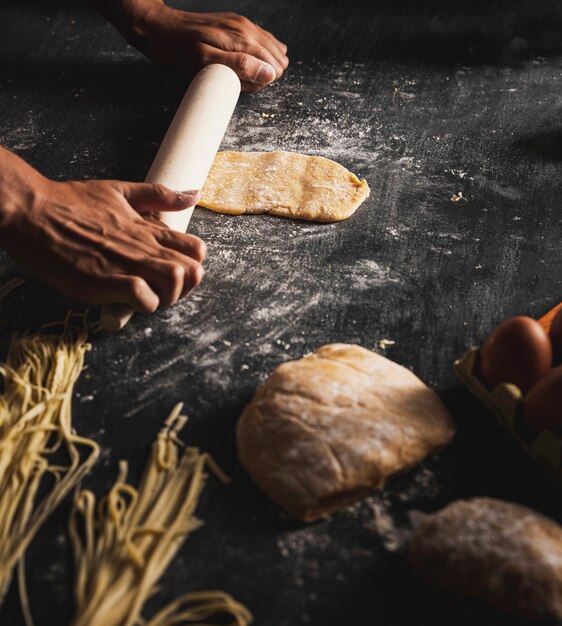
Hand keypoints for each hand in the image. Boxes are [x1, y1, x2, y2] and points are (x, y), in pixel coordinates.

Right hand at [0, 148, 205, 312]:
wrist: (30, 212)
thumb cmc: (69, 201)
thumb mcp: (119, 189)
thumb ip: (157, 195)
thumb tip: (193, 193)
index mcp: (147, 228)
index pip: (196, 249)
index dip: (194, 265)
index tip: (176, 271)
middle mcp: (143, 246)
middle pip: (192, 271)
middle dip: (186, 286)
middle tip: (165, 290)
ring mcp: (126, 263)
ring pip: (174, 283)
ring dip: (167, 297)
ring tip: (148, 297)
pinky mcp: (105, 281)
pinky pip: (142, 298)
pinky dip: (142, 305)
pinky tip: (128, 302)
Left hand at [102, 1, 288, 91]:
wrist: (156, 27)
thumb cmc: (177, 49)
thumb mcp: (205, 62)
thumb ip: (239, 66)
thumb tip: (269, 73)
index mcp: (241, 37)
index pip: (273, 66)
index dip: (260, 82)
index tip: (241, 86)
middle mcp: (245, 27)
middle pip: (275, 57)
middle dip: (262, 75)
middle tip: (236, 82)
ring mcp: (240, 24)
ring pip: (269, 49)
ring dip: (258, 67)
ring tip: (235, 74)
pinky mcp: (233, 25)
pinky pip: (258, 41)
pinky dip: (254, 56)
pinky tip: (240, 63)